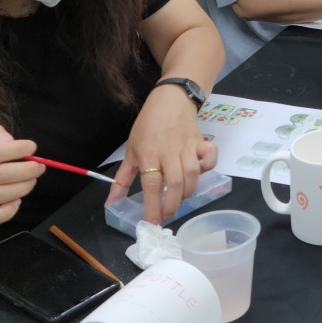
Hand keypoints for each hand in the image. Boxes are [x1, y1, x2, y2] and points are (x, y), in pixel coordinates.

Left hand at [113, 88, 217, 223]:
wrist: (170, 100)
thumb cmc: (148, 126)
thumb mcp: (131, 150)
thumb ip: (123, 178)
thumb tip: (111, 202)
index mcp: (148, 153)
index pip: (152, 184)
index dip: (153, 206)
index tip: (152, 223)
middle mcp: (168, 151)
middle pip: (175, 182)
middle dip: (172, 204)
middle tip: (167, 215)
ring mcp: (187, 145)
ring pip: (192, 173)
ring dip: (188, 191)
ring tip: (180, 198)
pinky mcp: (201, 141)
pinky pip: (210, 157)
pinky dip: (208, 167)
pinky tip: (200, 174)